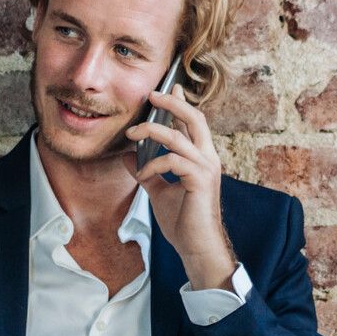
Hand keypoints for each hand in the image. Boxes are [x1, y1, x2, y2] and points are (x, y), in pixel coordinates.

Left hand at [123, 87, 236, 289]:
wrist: (196, 247)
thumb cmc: (183, 222)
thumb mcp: (159, 191)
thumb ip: (147, 172)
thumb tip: (128, 157)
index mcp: (201, 158)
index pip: (193, 123)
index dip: (181, 103)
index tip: (169, 88)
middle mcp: (208, 158)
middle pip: (194, 118)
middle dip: (172, 103)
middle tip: (151, 95)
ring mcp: (206, 168)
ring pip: (179, 136)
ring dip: (152, 131)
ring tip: (132, 134)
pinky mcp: (200, 180)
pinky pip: (173, 160)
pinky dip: (153, 164)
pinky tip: (143, 174)